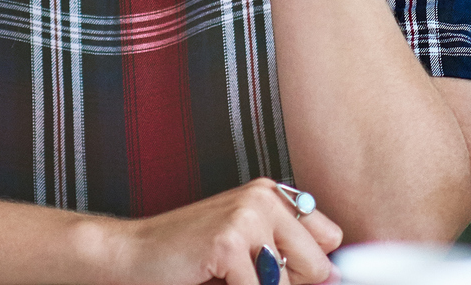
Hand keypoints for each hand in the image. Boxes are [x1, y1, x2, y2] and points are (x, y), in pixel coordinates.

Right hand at [97, 178, 342, 284]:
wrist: (134, 252)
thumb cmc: (190, 254)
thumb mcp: (248, 244)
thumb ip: (290, 250)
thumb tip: (337, 277)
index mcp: (274, 194)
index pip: (330, 240)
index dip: (309, 270)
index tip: (282, 274)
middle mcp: (266, 197)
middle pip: (317, 267)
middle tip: (244, 277)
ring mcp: (247, 217)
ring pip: (289, 284)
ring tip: (228, 277)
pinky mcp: (228, 242)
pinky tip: (212, 278)